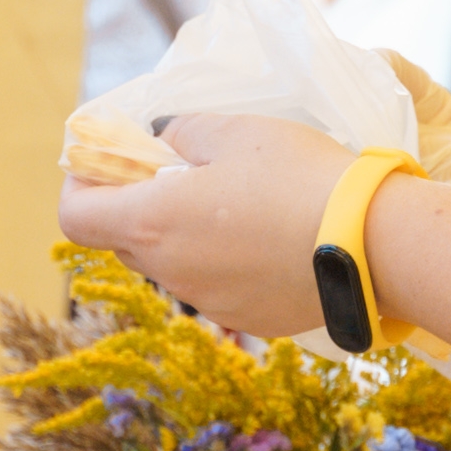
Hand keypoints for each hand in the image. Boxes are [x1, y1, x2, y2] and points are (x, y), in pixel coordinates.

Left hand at [57, 112, 356, 338]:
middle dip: (139, 206)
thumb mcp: (235, 131)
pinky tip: (274, 237)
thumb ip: (184, 131)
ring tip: (239, 203)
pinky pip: (221, 286)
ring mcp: (211, 304)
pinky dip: (229, 262)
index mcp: (153, 224)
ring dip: (187, 235)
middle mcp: (172, 273)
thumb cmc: (297, 176)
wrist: (373, 244)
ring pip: (176, 266)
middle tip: (178, 172)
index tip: (104, 164)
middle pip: (126, 242)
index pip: (76, 218)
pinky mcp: (251, 319)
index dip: (79, 186)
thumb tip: (163, 138)